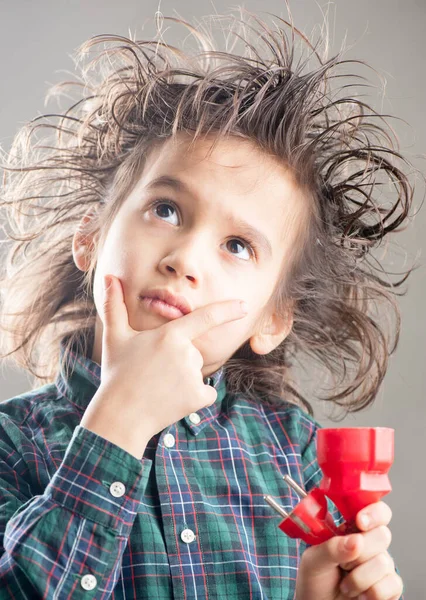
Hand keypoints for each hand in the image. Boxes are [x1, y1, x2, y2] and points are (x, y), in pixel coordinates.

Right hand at [80, 274, 247, 456]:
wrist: (120, 416)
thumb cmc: (117, 374)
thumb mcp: (114, 338)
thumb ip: (114, 306)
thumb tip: (108, 277)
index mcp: (170, 335)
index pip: (206, 317)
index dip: (228, 310)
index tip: (245, 306)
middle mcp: (186, 353)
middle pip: (192, 351)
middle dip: (178, 359)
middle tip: (153, 372)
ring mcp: (194, 376)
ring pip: (196, 371)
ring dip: (183, 378)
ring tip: (158, 387)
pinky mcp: (198, 397)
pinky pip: (205, 392)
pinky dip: (194, 397)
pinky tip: (173, 400)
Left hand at [295, 501, 403, 599]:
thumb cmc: (314, 581)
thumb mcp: (313, 560)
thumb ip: (331, 548)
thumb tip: (356, 541)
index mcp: (351, 529)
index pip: (374, 510)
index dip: (374, 512)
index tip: (360, 521)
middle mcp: (369, 544)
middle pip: (382, 534)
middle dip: (359, 553)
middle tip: (342, 564)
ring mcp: (380, 565)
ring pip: (384, 562)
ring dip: (359, 578)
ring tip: (345, 584)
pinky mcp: (389, 587)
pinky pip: (392, 583)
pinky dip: (372, 593)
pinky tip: (359, 595)